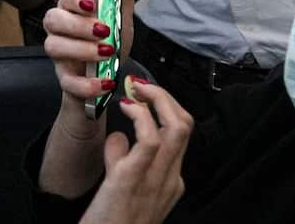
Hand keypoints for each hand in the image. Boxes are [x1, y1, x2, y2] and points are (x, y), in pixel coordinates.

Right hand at [42, 0, 144, 117]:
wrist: (107, 80)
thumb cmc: (109, 43)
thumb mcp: (121, 15)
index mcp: (73, 11)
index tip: (92, 3)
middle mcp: (61, 31)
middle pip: (52, 20)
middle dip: (77, 25)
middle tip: (104, 31)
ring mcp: (61, 56)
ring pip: (54, 47)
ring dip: (81, 50)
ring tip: (106, 53)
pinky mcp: (65, 80)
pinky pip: (67, 81)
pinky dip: (87, 83)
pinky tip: (105, 81)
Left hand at [78, 80, 191, 223]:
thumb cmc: (109, 218)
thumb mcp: (121, 186)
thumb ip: (122, 160)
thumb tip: (119, 136)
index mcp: (170, 182)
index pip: (181, 135)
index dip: (165, 108)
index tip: (143, 94)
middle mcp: (170, 180)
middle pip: (185, 126)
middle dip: (166, 97)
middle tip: (141, 85)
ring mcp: (155, 180)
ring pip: (176, 127)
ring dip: (157, 99)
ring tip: (136, 89)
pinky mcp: (131, 179)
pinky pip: (150, 140)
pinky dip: (140, 116)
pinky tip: (125, 107)